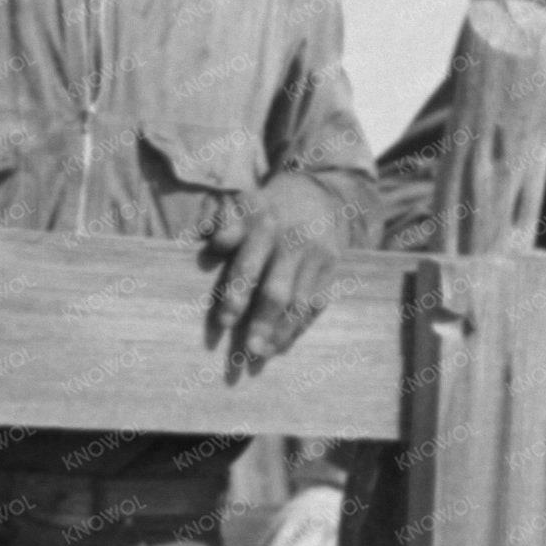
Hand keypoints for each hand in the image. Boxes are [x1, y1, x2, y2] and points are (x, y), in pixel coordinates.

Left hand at [199, 178, 344, 378]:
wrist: (317, 191)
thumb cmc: (267, 207)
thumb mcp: (243, 204)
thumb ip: (224, 222)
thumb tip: (213, 241)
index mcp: (265, 225)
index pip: (248, 266)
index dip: (236, 296)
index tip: (224, 323)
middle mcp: (293, 241)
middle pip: (277, 291)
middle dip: (262, 324)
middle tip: (249, 351)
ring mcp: (317, 255)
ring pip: (300, 303)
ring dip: (282, 332)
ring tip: (264, 354)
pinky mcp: (333, 266)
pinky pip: (317, 303)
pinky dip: (301, 326)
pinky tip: (285, 343)